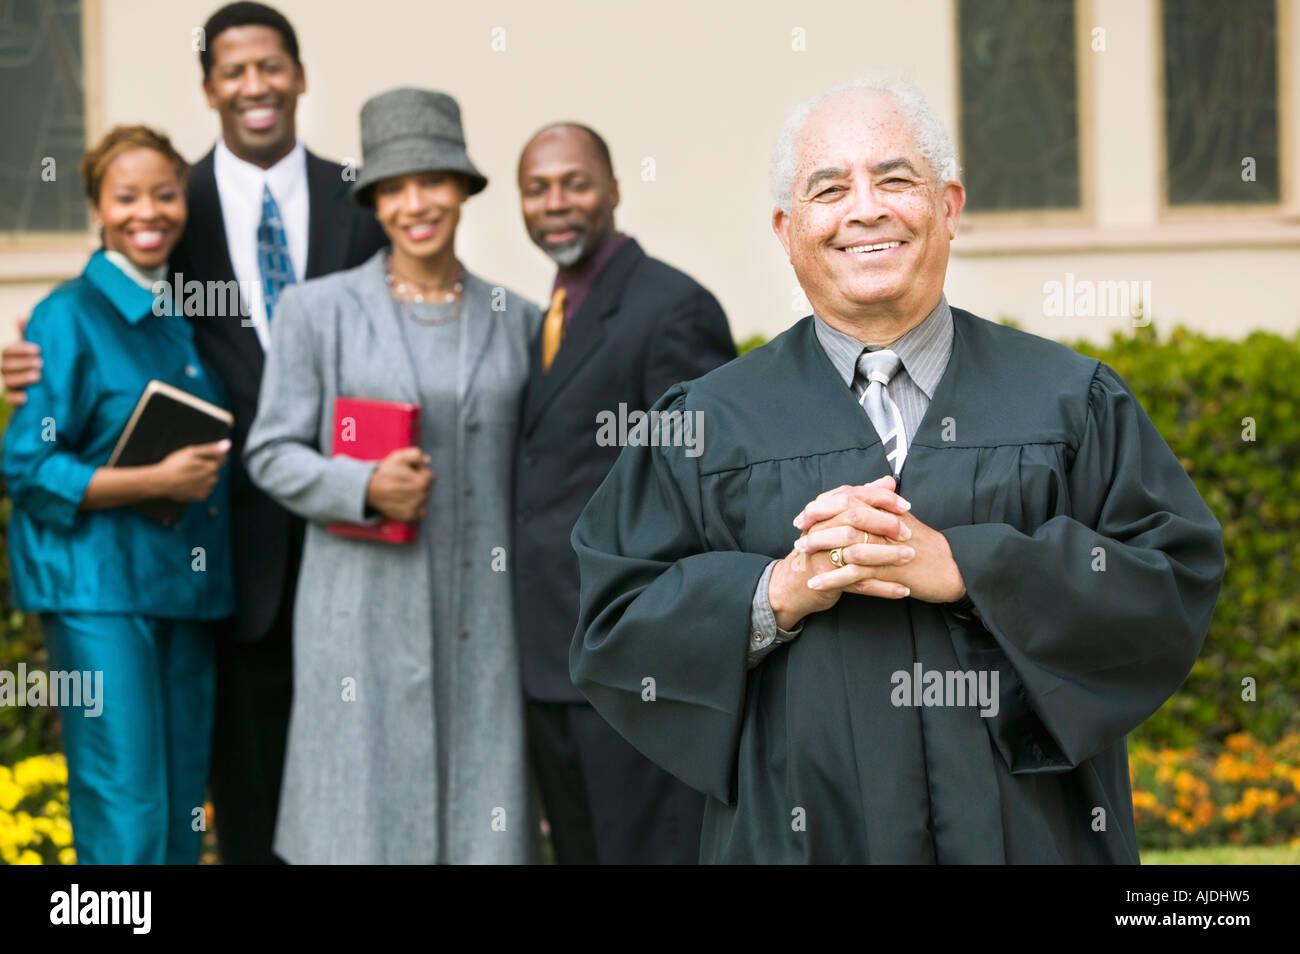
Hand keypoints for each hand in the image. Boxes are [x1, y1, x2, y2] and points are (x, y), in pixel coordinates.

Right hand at [3, 318, 41, 404]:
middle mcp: (7, 371)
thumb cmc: (38, 365)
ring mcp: (11, 386)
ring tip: (38, 376)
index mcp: (11, 358)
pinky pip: (10, 399)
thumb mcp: (34, 351)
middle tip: (41, 363)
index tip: (38, 349)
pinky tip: (26, 396)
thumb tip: (20, 317)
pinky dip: (16, 398)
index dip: (20, 349)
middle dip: (23, 363)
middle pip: (6, 366)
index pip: (8, 351)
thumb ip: (28, 336)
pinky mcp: (15, 399)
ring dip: (22, 378)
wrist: (46, 391)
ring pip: (8, 381)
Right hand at [153, 439, 229, 501]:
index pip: (222, 458)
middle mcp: (213, 479)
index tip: (199, 457)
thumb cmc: (175, 465)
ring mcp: (207, 489)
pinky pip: (204, 489)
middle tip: (191, 466)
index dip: (211, 455)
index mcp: (212, 467)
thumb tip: (228, 444)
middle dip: (207, 466)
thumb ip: (211, 448)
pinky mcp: (201, 497)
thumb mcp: (192, 452)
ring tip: (188, 474)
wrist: (162, 482)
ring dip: (204, 476)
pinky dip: (199, 485)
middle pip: (215, 470)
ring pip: (210, 480)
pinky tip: (188, 482)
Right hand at [365, 446, 432, 521]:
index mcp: (422, 482)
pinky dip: (413, 511)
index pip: (430, 476)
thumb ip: (416, 455)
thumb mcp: (399, 457)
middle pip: (427, 489)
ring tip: (403, 493)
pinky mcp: (409, 517)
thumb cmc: (385, 472)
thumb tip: (428, 460)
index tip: (410, 473)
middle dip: (418, 485)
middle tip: (404, 483)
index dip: (420, 473)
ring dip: (416, 498)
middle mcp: (421, 497)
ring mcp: (415, 508)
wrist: (369, 489)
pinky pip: (418, 515)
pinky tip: (404, 504)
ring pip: (423, 502)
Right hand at [769, 476, 914, 629]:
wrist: (796, 583)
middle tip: (907, 533)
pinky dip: (883, 588)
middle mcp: (821, 528)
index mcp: (825, 510)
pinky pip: (860, 584)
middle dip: (885, 524)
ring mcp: (823, 554)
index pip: (855, 495)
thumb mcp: (839, 519)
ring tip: (909, 557)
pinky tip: (902, 589)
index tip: (905, 506)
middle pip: (856, 519)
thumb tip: (888, 481)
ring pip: (858, 551)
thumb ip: (864, 498)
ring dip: (887, 555)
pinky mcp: (828, 579)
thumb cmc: (823, 548)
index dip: (882, 498)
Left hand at [796, 481, 966, 603]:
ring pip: (846, 544)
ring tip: (801, 556)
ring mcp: (888, 547)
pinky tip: (816, 583)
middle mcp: (886, 524)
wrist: (954, 568)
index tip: (805, 515)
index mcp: (887, 511)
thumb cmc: (928, 547)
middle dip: (816, 525)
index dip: (824, 507)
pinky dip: (833, 578)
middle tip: (798, 533)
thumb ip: (881, 509)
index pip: (850, 500)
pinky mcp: (889, 569)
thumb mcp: (903, 523)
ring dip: (820, 550)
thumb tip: (858, 499)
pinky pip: (856, 573)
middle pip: (844, 517)